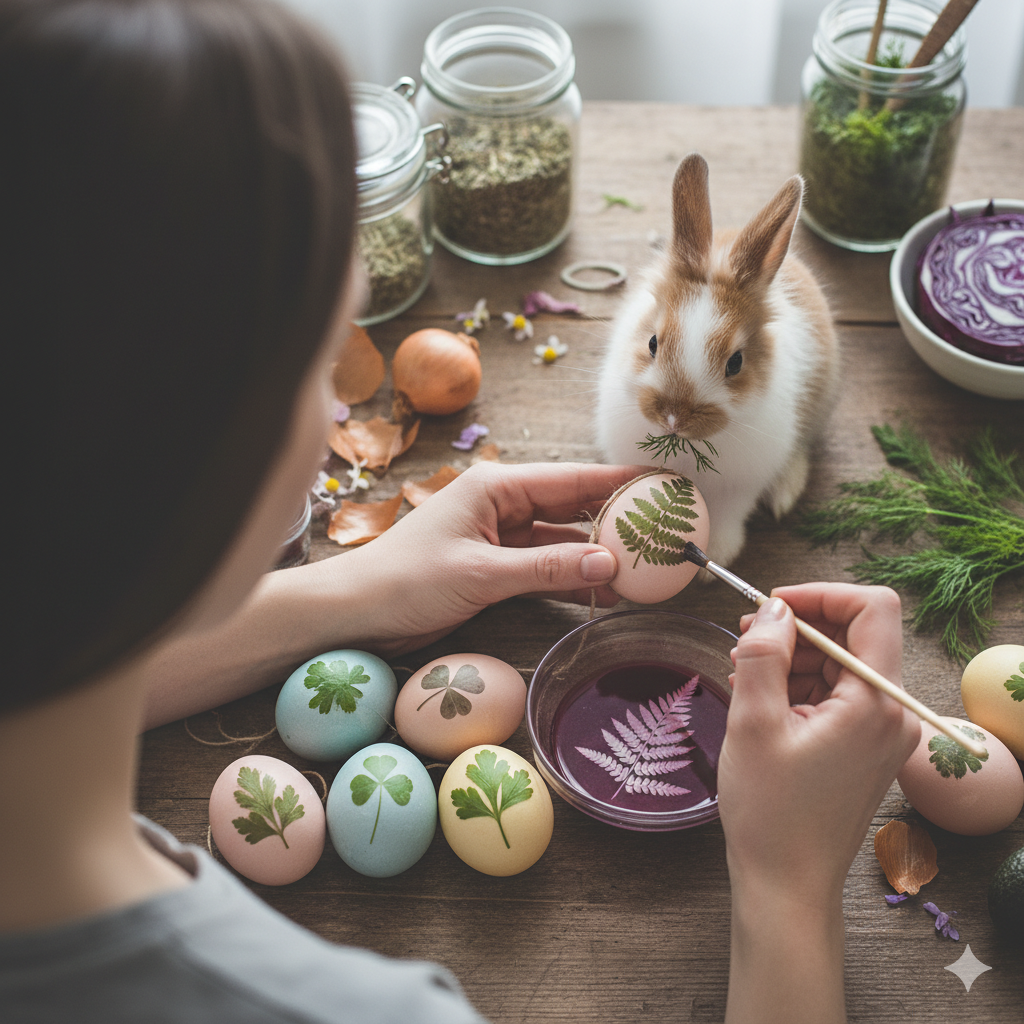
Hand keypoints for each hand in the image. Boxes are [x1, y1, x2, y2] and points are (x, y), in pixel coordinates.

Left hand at [314, 461, 641, 655]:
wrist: (355, 613)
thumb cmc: (405, 582)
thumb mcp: (480, 574)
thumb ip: (547, 567)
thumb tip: (611, 564)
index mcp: (496, 486)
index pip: (572, 478)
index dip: (622, 480)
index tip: (666, 483)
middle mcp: (501, 503)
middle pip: (574, 505)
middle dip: (619, 517)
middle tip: (667, 528)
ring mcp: (499, 535)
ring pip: (563, 538)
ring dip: (599, 552)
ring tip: (647, 563)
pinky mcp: (494, 566)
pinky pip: (545, 565)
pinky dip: (573, 576)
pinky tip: (606, 588)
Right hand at [718, 583, 920, 898]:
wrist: (786, 885)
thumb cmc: (770, 813)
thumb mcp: (753, 722)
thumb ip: (763, 655)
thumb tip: (775, 609)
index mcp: (874, 703)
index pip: (872, 608)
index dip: (821, 594)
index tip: (772, 605)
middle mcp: (892, 713)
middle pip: (854, 634)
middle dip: (798, 627)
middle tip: (745, 639)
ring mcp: (883, 732)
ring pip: (842, 662)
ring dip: (793, 657)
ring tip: (744, 675)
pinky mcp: (867, 746)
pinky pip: (838, 693)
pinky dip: (800, 685)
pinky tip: (761, 699)